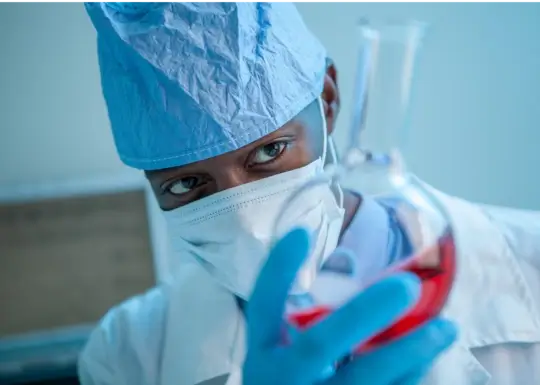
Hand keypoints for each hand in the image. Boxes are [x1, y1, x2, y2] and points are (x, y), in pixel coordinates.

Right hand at [244, 228, 456, 384]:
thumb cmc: (289, 379)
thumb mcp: (281, 351)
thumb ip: (306, 315)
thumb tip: (350, 262)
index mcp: (264, 352)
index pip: (264, 306)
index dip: (279, 270)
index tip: (302, 232)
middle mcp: (283, 379)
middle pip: (318, 345)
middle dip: (362, 313)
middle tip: (406, 284)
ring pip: (364, 378)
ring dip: (409, 351)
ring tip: (447, 327)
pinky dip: (410, 375)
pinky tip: (431, 354)